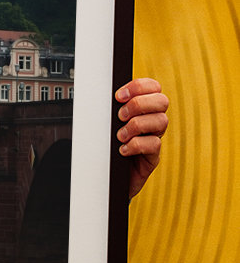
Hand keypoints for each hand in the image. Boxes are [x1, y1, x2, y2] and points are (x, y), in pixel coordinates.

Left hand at [115, 77, 168, 198]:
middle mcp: (152, 121)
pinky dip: (136, 145)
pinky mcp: (152, 157)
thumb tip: (100, 93)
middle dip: (138, 104)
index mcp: (143, 108)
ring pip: (161, 121)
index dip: (139, 86)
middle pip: (162, 101)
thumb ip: (112, 108)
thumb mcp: (108, 123)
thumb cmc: (107, 146)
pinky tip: (123, 149)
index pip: (153, 87)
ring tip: (120, 135)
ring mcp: (154, 138)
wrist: (107, 176)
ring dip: (136, 125)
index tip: (119, 96)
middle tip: (120, 116)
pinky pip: (154, 144)